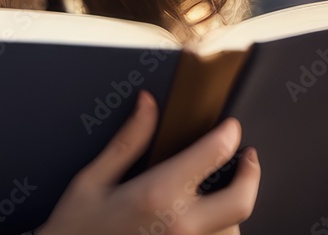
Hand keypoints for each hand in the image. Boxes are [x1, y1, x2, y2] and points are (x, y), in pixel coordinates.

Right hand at [37, 90, 259, 234]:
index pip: (213, 154)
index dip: (228, 135)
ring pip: (232, 229)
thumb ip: (129, 140)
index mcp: (157, 194)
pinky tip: (206, 221)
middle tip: (249, 157)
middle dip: (252, 174)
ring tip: (222, 192)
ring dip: (231, 208)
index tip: (230, 127)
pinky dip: (218, 231)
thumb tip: (148, 104)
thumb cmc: (75, 228)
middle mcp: (180, 225)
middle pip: (240, 199)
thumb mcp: (94, 179)